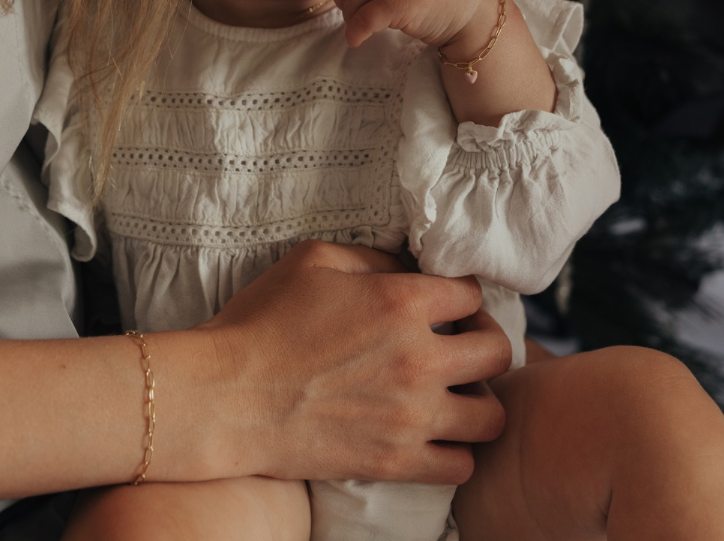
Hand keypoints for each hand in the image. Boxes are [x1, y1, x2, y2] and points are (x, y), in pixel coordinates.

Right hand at [196, 240, 509, 484]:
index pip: (471, 294)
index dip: (460, 295)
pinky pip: (461, 465)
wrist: (226, 396)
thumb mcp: (315, 260)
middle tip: (459, 343)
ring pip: (491, 416)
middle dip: (484, 342)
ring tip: (451, 394)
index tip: (445, 303)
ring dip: (477, 401)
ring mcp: (411, 416)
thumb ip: (373, 258)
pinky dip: (456, 450)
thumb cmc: (263, 320)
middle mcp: (419, 359)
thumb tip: (409, 268)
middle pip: (497, 353)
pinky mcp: (394, 462)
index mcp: (402, 302)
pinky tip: (432, 434)